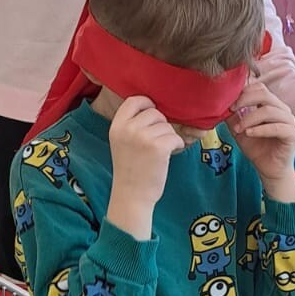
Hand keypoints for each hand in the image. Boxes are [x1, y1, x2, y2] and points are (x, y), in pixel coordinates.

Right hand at [106, 97, 183, 233]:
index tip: (153, 113)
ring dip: (169, 137)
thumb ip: (131, 125)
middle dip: (161, 125)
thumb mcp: (121, 142)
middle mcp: (128, 129)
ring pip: (167, 126)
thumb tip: (153, 107)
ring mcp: (143, 137)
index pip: (134, 100)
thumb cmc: (130, 170)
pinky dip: (177, 145)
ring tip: (161, 152)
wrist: (132, 195)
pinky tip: (171, 153)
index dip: (147, 104)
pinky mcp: (159, 147)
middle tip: (157, 141)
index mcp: (117, 126)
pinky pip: (176, 137)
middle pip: (155, 113)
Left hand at [226, 77, 294, 193]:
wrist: (269, 170)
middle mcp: (282, 110)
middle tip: (231, 110)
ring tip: (239, 129)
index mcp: (271, 105)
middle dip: (245, 100)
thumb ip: (233, 117)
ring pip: (269, 110)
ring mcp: (289, 121)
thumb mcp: (240, 130)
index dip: (243, 92)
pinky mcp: (293, 134)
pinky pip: (277, 127)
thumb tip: (221, 104)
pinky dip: (260, 129)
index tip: (229, 104)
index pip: (259, 88)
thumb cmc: (257, 149)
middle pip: (264, 94)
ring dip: (250, 118)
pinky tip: (249, 133)